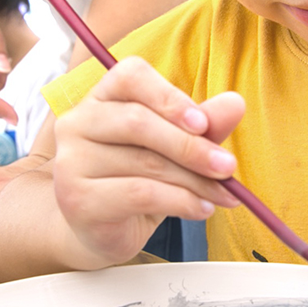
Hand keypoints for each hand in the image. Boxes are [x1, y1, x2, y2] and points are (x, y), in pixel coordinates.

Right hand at [52, 55, 243, 264]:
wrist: (104, 229)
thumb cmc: (139, 178)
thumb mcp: (177, 148)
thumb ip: (203, 124)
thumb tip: (236, 103)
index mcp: (101, 97)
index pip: (129, 76)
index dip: (168, 97)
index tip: (203, 124)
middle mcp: (78, 123)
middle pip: (138, 122)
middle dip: (192, 146)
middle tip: (229, 167)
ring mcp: (72, 162)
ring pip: (145, 162)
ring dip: (195, 181)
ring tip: (225, 193)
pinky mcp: (78, 199)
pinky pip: (140, 194)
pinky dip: (181, 202)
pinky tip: (202, 209)